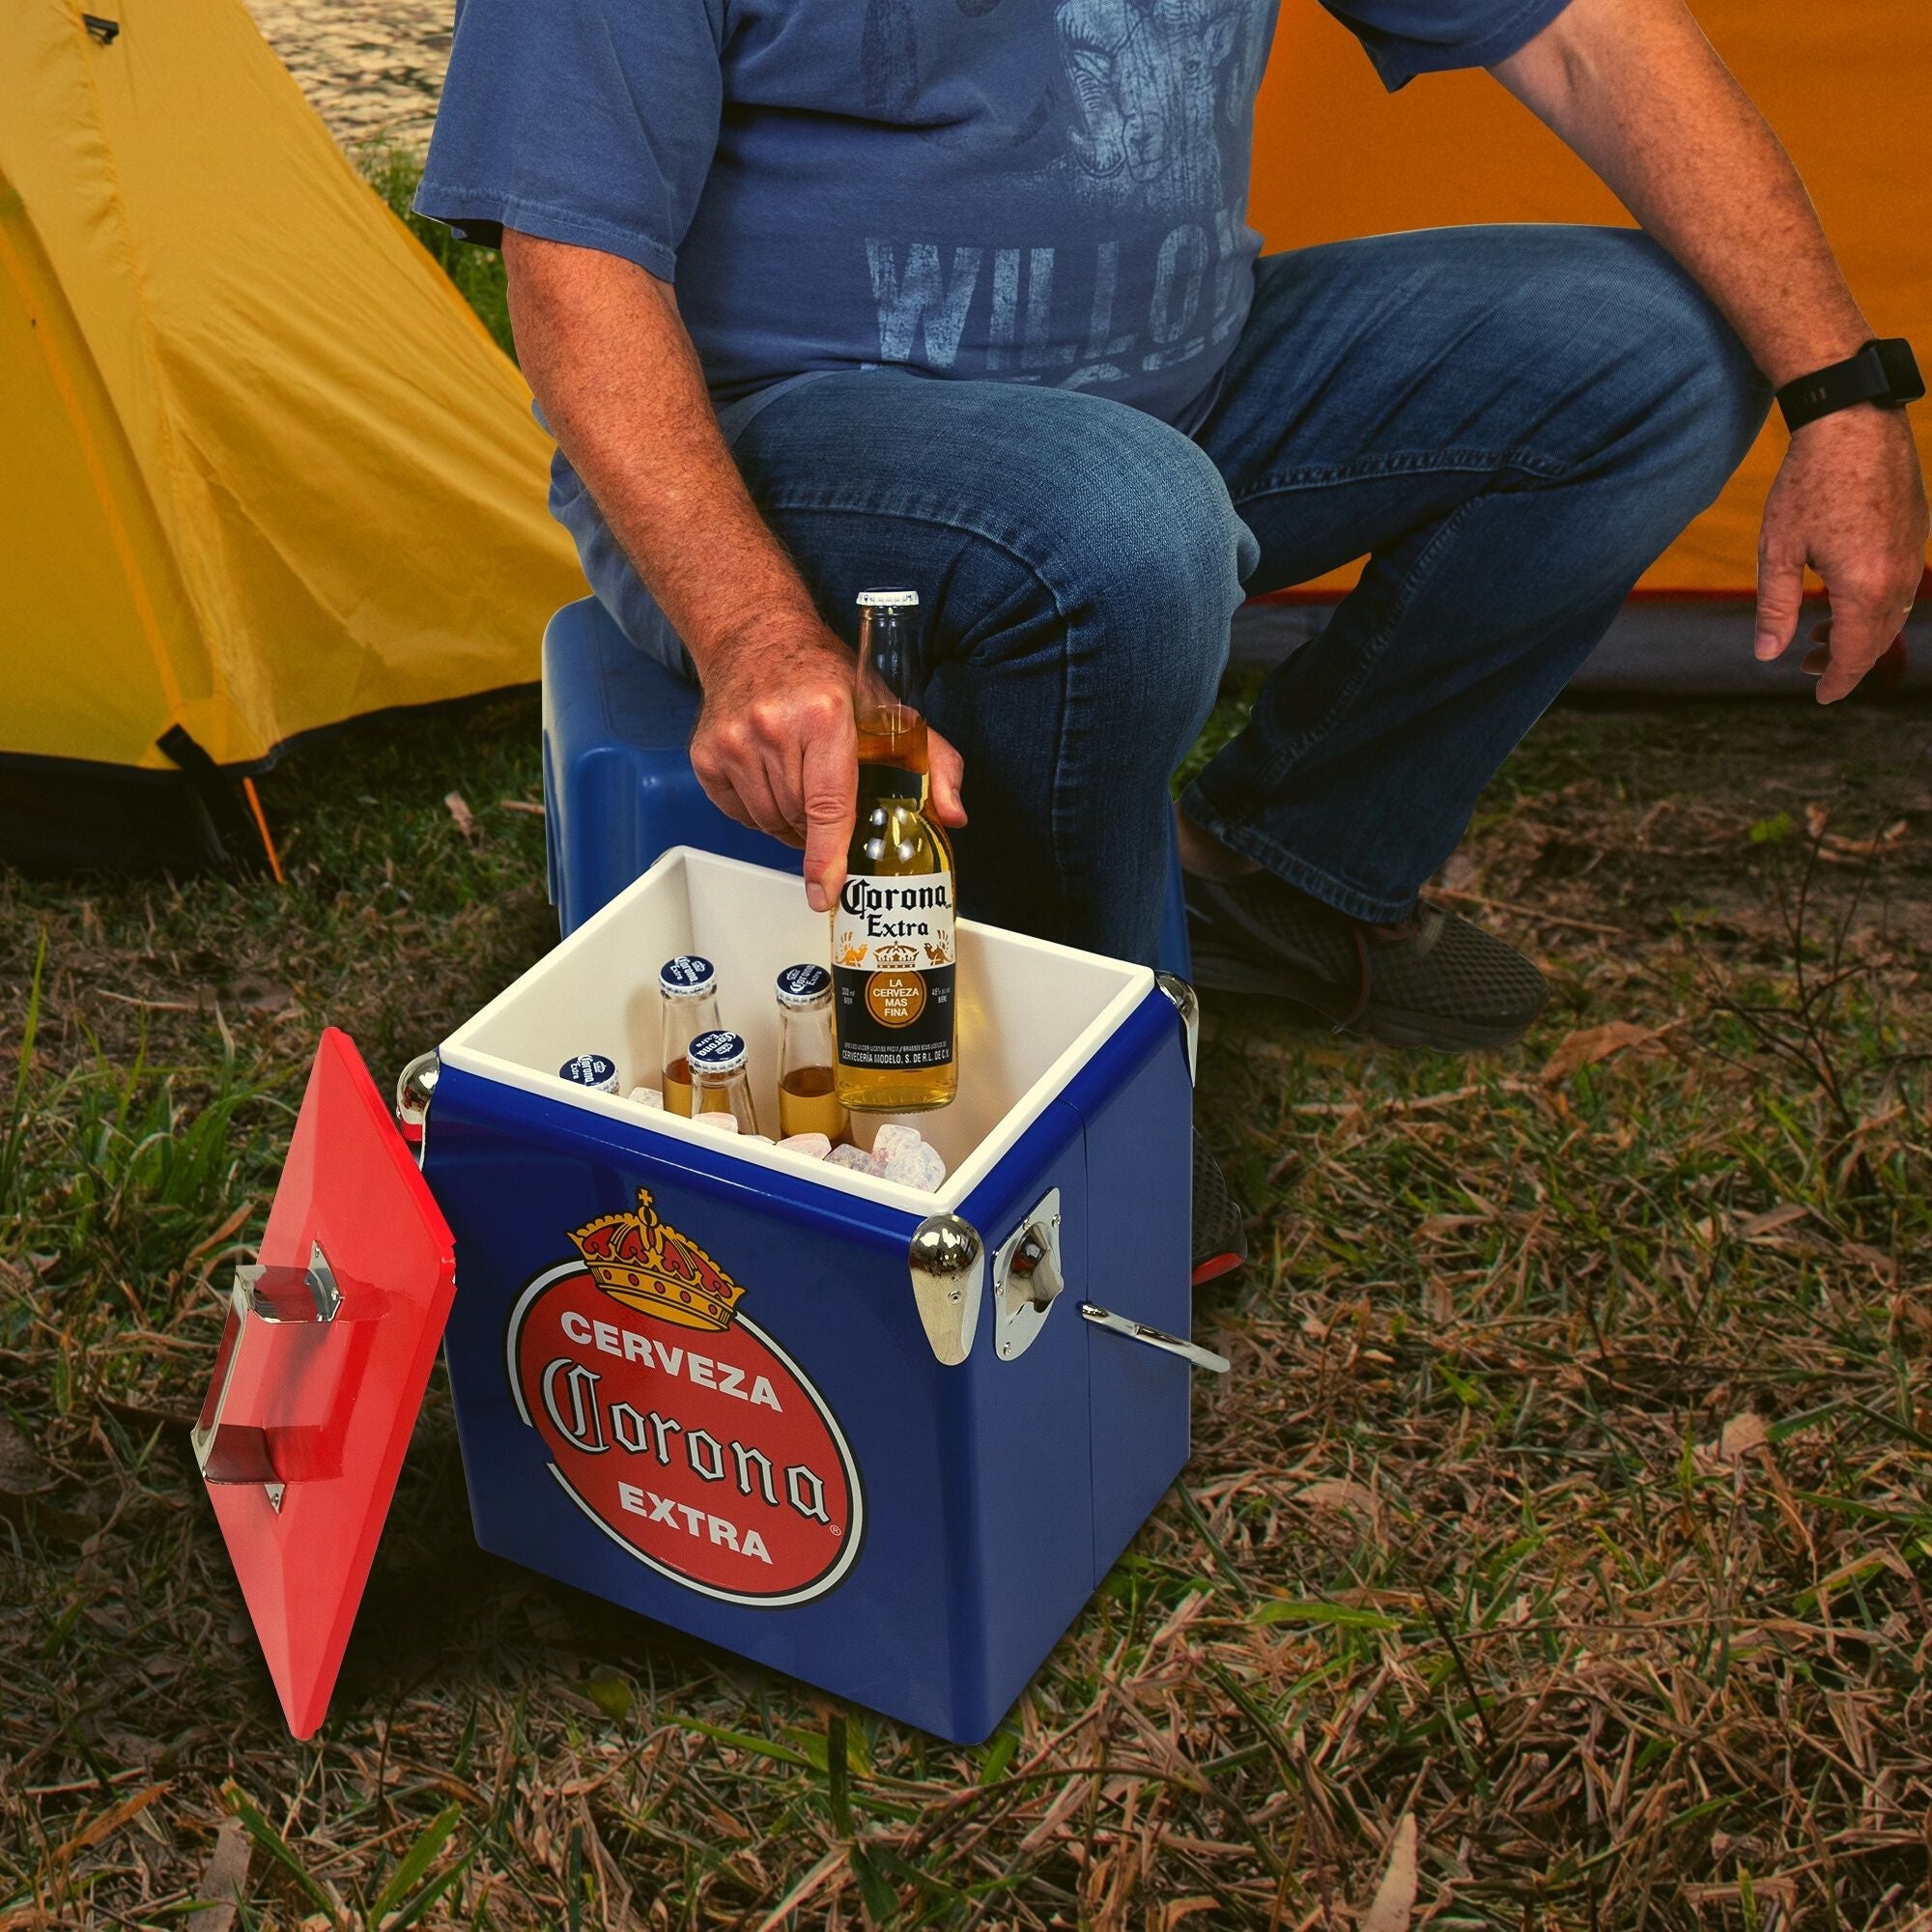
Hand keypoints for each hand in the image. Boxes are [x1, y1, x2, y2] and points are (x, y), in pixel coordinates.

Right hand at [689, 614, 966, 912]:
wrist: (757, 635)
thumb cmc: (826, 676)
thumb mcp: (889, 710)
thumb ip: (934, 763)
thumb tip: (952, 815)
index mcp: (825, 717)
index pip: (829, 805)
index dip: (828, 856)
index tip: (826, 892)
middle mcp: (773, 728)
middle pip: (800, 820)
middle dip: (820, 827)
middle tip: (830, 798)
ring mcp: (733, 742)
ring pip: (768, 822)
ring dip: (790, 821)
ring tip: (802, 784)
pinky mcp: (706, 754)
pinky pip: (738, 814)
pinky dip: (759, 811)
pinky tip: (772, 777)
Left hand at [1755, 407, 1928, 702]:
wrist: (1853, 421)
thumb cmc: (1810, 483)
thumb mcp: (1779, 550)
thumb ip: (1775, 607)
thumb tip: (1766, 656)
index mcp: (1866, 586)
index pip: (1856, 655)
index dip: (1837, 682)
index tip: (1819, 697)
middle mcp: (1900, 575)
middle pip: (1879, 640)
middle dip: (1846, 660)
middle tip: (1809, 665)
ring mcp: (1916, 552)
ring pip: (1895, 613)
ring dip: (1862, 632)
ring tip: (1820, 632)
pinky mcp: (1919, 531)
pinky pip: (1904, 584)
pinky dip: (1877, 603)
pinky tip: (1845, 596)